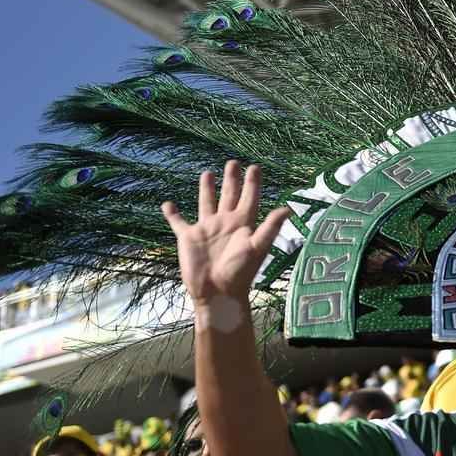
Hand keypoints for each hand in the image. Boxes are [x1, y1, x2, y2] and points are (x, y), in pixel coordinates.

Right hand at [161, 161, 290, 304]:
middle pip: (230, 195)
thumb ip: (270, 227)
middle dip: (232, 180)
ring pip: (206, 203)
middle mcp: (225, 223)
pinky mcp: (188, 237)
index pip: (250, 198)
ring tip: (207, 173)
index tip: (255, 167)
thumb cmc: (239, 272)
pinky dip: (172, 213)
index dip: (253, 183)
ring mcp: (207, 229)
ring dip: (207, 189)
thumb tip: (288, 209)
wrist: (217, 293)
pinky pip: (178, 222)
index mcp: (243, 224)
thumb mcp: (257, 247)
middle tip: (233, 162)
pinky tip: (168, 204)